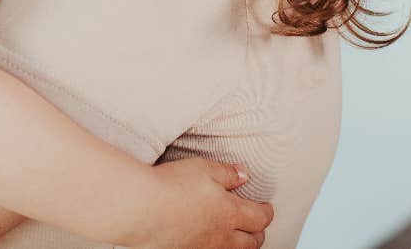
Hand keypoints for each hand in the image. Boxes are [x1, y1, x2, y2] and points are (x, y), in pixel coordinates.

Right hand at [132, 158, 272, 248]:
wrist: (143, 209)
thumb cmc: (172, 185)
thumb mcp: (203, 169)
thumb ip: (226, 173)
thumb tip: (244, 175)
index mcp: (230, 213)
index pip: (260, 218)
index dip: (266, 212)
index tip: (267, 206)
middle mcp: (222, 236)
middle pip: (252, 242)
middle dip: (258, 233)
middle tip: (257, 225)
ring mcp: (204, 248)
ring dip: (241, 244)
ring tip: (239, 237)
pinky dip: (218, 247)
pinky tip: (210, 240)